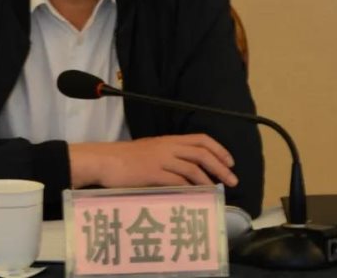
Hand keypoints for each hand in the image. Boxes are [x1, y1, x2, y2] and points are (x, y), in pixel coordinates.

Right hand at [69, 134, 237, 188]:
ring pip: (192, 168)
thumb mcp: (151, 151)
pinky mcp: (152, 173)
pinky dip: (190, 189)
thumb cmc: (125, 159)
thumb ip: (168, 157)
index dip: (219, 149)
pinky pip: (177, 181)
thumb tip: (186, 171)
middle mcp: (168, 147)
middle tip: (232, 180)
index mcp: (169, 140)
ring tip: (217, 191)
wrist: (104, 160)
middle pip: (202, 153)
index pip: (201, 139)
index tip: (230, 161)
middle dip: (221, 167)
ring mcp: (160, 160)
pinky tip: (196, 196)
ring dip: (208, 180)